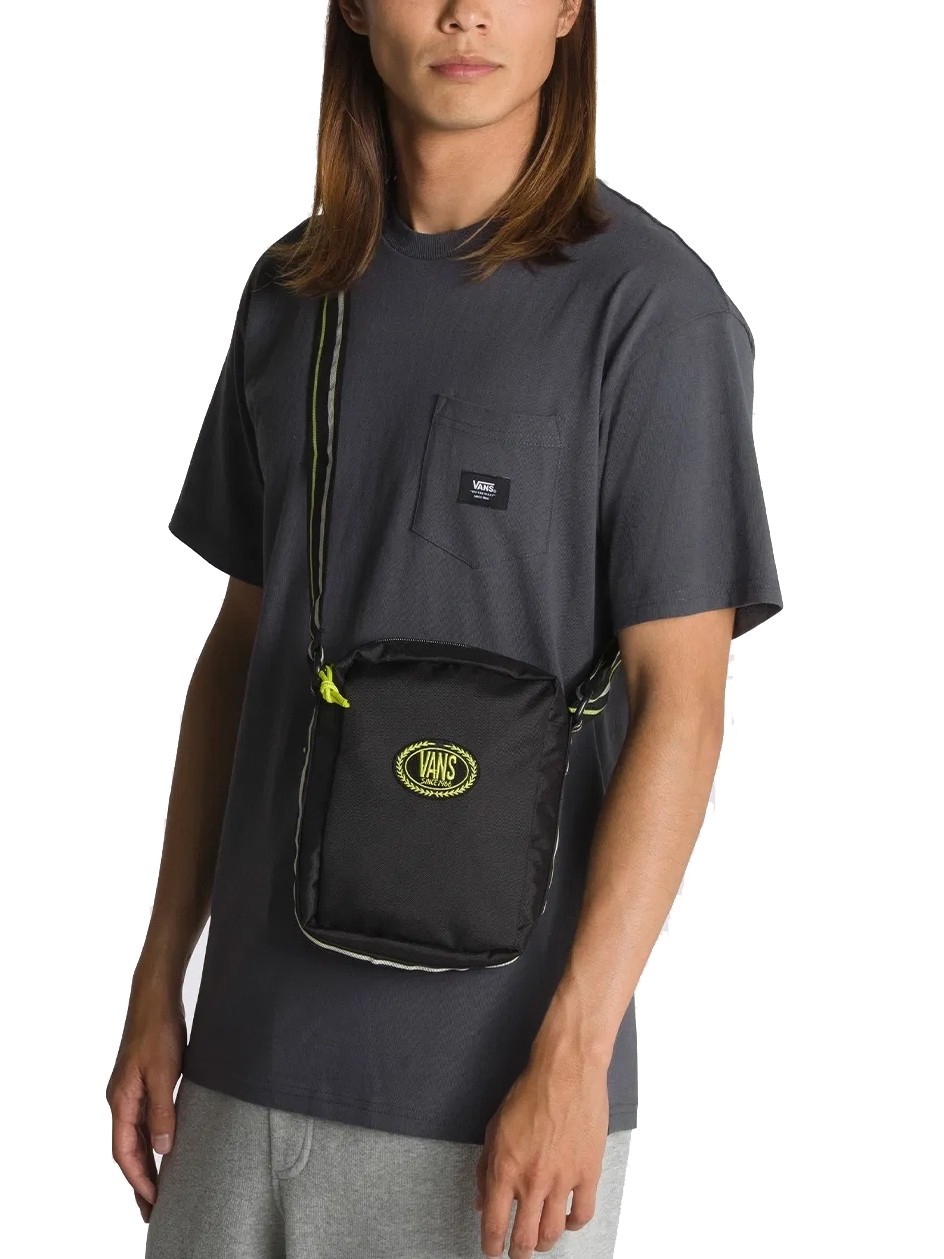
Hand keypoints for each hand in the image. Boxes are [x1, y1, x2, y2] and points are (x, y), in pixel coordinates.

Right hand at [105, 984, 185, 1222]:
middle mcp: (122, 1099)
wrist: (156, 996)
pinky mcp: (145, 1081)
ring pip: (136, 1135)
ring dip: (147, 1162)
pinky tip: (165, 1148)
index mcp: (121, 1100)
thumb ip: (162, 1109)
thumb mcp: (163, 1071)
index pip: (124, 1151)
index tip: (152, 1202)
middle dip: (139, 1179)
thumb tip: (162, 1148)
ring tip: (159, 1189)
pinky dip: (153, 1139)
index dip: (138, 1178)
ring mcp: (132, 1090)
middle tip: (153, 1209)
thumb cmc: (158, 1030)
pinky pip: (145, 1120)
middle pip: (127, 1148)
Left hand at [473, 1050, 609, 1257]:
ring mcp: (562, 1179)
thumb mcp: (495, 1128)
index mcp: (505, 1168)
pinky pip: (582, 1214)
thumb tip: (481, 1200)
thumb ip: (485, 1168)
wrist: (566, 1072)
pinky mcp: (588, 1173)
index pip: (493, 1224)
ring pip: (552, 1232)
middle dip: (518, 1253)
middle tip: (517, 1253)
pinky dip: (573, 1225)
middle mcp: (532, 1180)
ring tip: (539, 1240)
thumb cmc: (530, 1093)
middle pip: (524, 1238)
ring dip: (543, 1242)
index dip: (491, 1246)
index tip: (493, 1250)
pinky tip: (567, 1220)